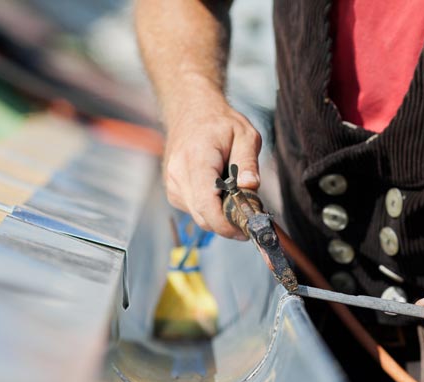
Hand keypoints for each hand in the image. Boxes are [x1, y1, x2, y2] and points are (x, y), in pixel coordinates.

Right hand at [163, 86, 261, 238]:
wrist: (190, 110)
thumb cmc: (219, 122)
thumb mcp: (245, 135)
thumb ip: (248, 162)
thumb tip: (250, 187)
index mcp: (195, 159)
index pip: (206, 205)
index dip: (226, 224)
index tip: (245, 228)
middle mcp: (178, 175)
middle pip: (203, 217)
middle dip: (228, 223)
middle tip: (250, 216)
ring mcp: (172, 185)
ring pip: (199, 217)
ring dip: (220, 216)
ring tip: (235, 196)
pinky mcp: (173, 191)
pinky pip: (195, 211)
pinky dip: (211, 209)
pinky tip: (220, 192)